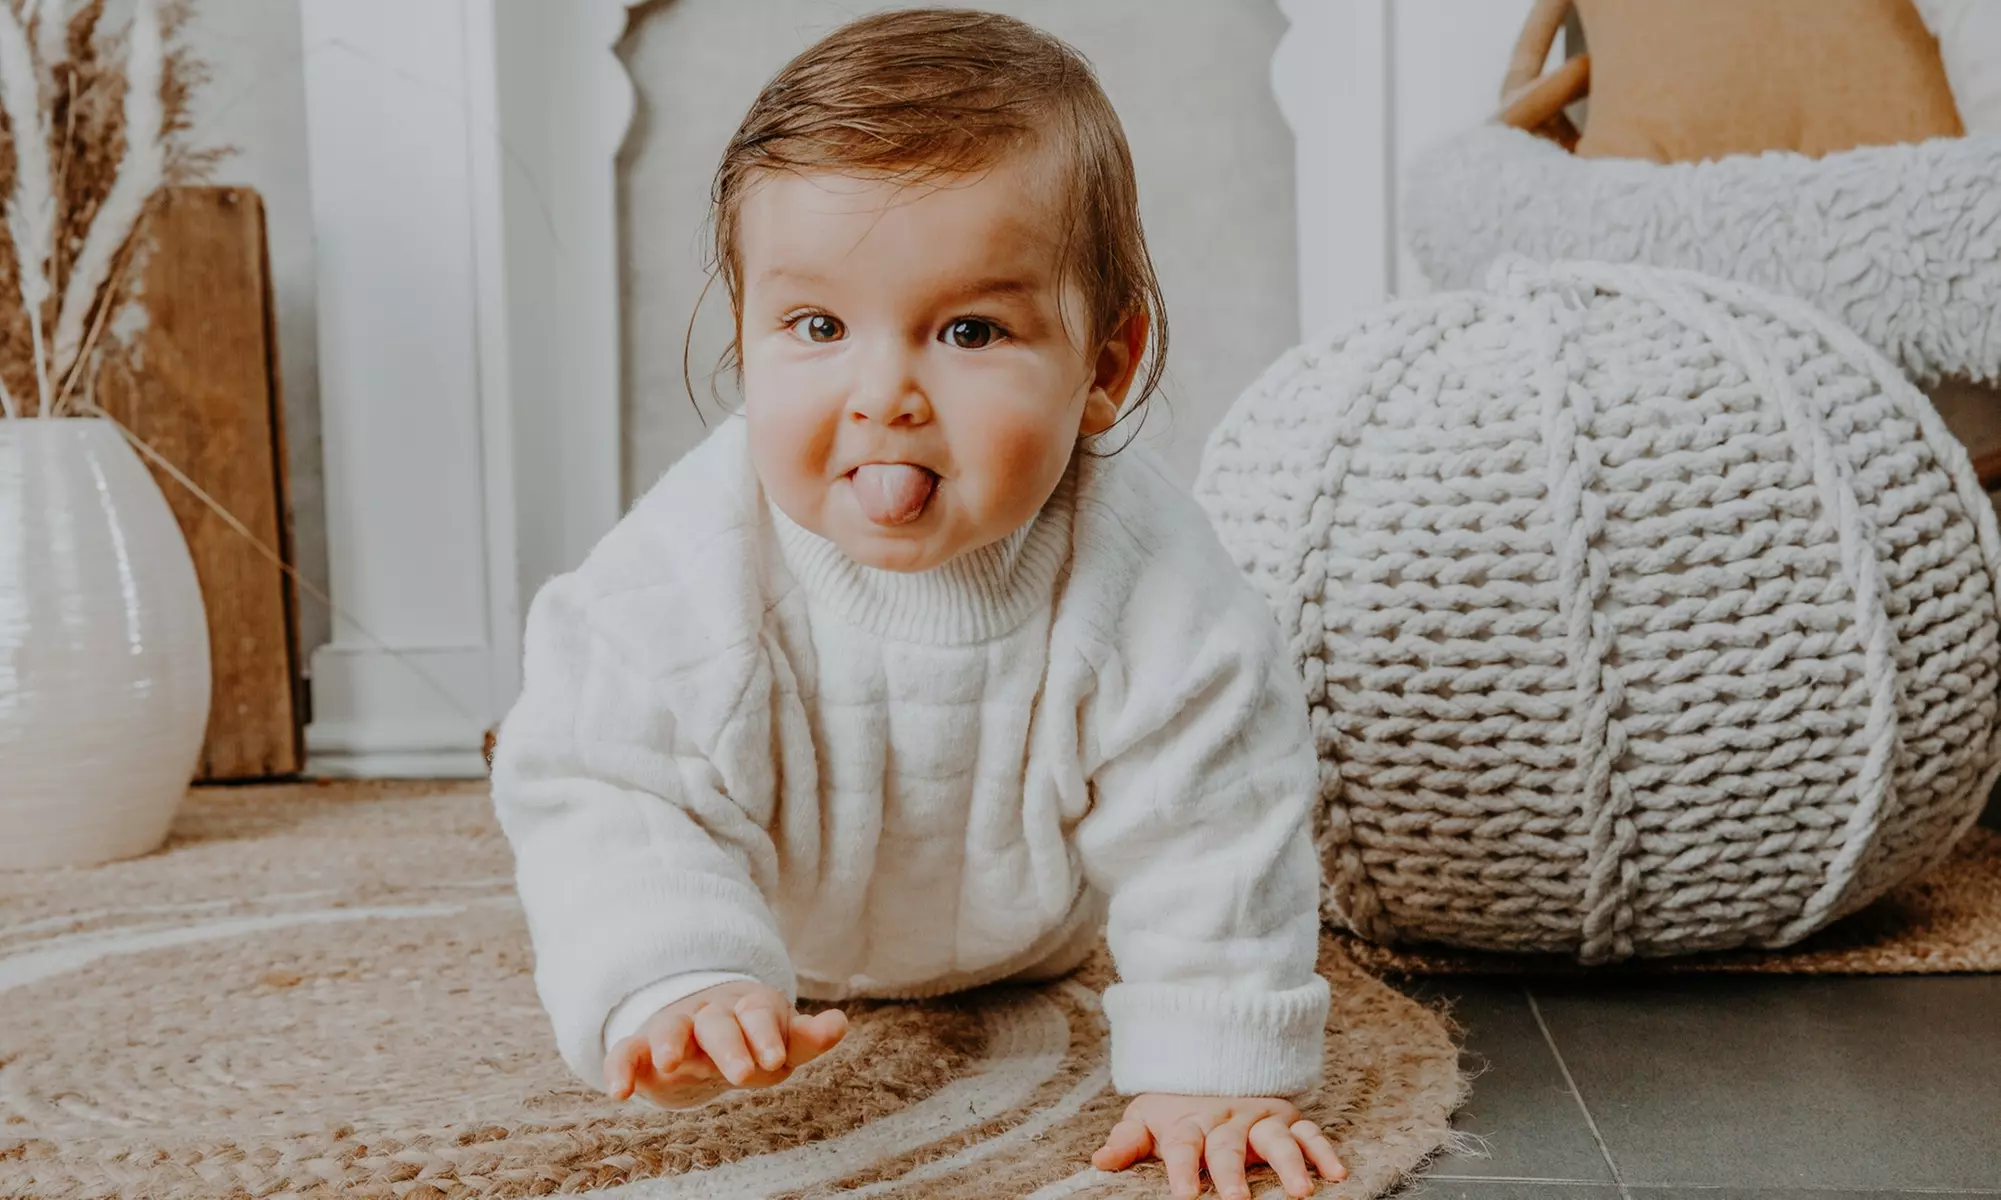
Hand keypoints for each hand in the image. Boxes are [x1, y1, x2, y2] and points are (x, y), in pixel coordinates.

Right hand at [601, 980, 848, 1108]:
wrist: (700, 1036)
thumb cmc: (750, 1042)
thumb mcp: (780, 1043)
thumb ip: (807, 1037)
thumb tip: (840, 1022)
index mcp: (748, 1008)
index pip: (760, 1014)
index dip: (766, 1035)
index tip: (774, 1061)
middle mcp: (710, 1014)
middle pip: (718, 1022)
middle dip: (730, 1045)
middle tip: (743, 1074)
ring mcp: (675, 1029)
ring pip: (672, 1028)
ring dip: (670, 1042)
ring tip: (670, 1062)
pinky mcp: (642, 1049)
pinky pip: (626, 1052)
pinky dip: (620, 1068)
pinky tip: (620, 1092)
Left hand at [1092, 1093, 1345, 1198]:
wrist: (1210, 1067)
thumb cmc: (1176, 1110)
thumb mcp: (1146, 1119)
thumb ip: (1126, 1141)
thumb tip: (1098, 1160)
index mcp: (1191, 1123)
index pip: (1184, 1147)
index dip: (1183, 1171)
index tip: (1183, 1196)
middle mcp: (1228, 1121)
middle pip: (1229, 1146)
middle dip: (1232, 1174)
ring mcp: (1260, 1120)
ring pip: (1275, 1140)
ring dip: (1288, 1164)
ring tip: (1299, 1193)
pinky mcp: (1288, 1121)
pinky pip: (1309, 1133)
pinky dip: (1324, 1150)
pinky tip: (1336, 1173)